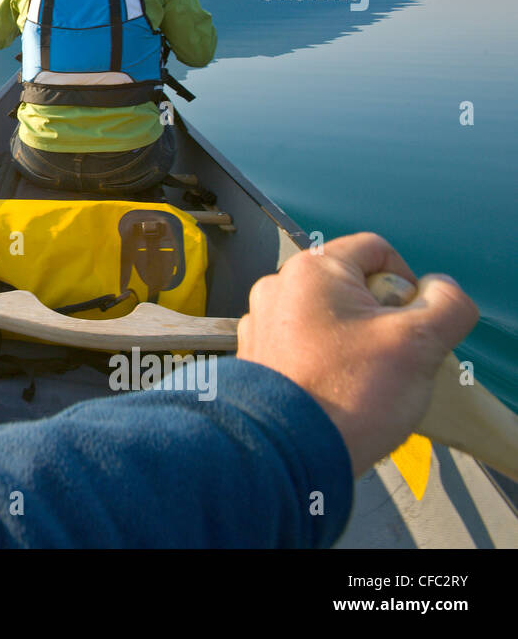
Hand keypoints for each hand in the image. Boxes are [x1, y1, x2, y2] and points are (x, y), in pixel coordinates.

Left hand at [236, 232, 476, 475]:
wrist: (288, 450)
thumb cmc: (348, 393)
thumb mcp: (419, 343)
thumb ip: (446, 304)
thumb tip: (440, 290)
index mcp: (312, 269)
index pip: (377, 250)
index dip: (407, 282)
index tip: (412, 322)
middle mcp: (278, 287)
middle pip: (350, 285)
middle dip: (380, 318)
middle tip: (391, 357)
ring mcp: (261, 322)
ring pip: (327, 318)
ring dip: (352, 342)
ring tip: (362, 381)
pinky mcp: (254, 356)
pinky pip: (302, 346)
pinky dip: (323, 362)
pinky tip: (334, 392)